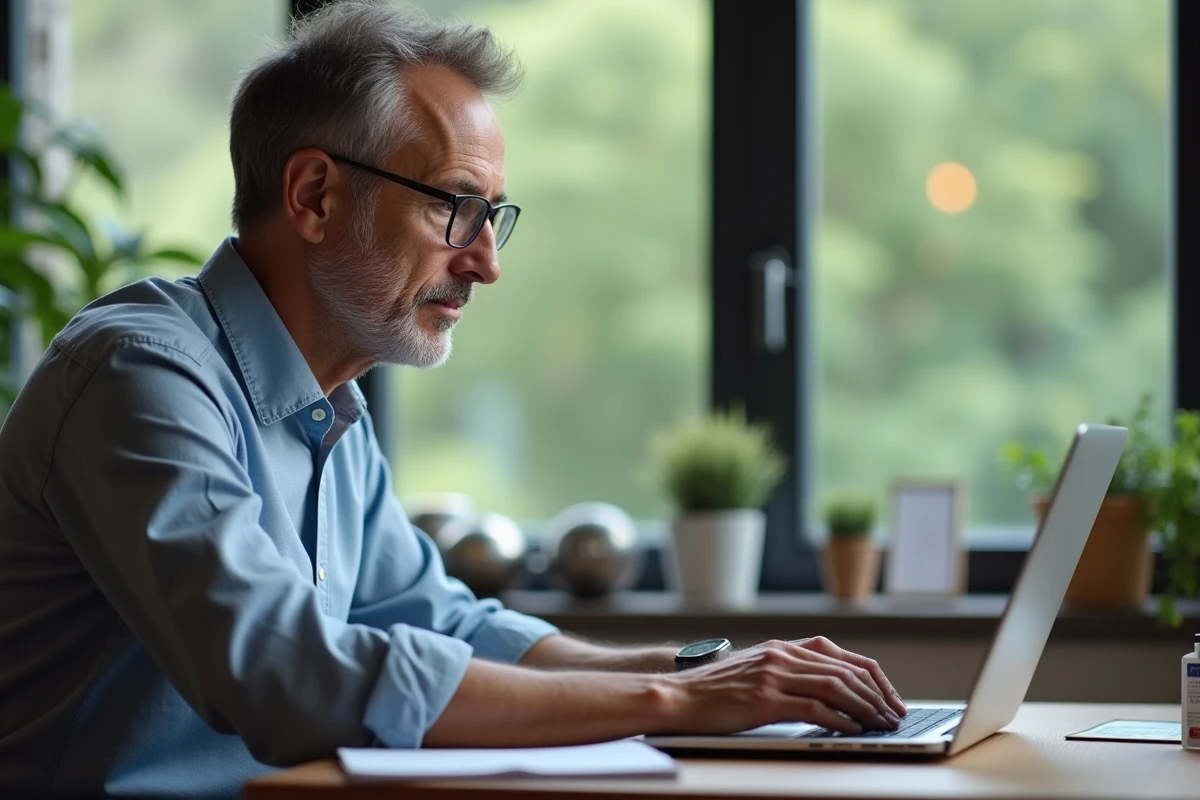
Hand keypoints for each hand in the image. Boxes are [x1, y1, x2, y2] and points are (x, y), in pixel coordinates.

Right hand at [663, 638, 904, 735]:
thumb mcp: (756, 671)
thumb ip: (788, 673)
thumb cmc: (716, 691)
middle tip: (893, 716)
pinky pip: (812, 707)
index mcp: (782, 647)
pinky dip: (839, 719)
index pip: (841, 656)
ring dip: (865, 708)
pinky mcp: (763, 699)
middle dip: (876, 695)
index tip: (889, 697)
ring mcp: (772, 675)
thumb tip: (830, 693)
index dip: (872, 677)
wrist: (679, 696)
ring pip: (834, 687)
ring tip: (881, 725)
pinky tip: (851, 730)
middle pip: (844, 671)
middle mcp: (780, 655)